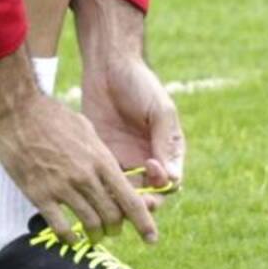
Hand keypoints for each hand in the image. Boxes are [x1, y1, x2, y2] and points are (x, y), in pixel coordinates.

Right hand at [0, 49, 156, 245]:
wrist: (19, 110)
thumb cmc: (53, 116)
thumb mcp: (86, 128)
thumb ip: (99, 153)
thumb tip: (110, 170)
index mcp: (101, 159)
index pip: (129, 198)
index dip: (143, 221)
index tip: (151, 237)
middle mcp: (86, 176)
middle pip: (112, 215)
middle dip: (116, 228)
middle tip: (114, 231)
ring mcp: (62, 186)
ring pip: (90, 223)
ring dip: (96, 235)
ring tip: (95, 236)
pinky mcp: (40, 194)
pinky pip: (60, 226)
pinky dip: (70, 237)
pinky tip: (71, 238)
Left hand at [81, 55, 184, 205]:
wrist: (108, 66)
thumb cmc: (140, 84)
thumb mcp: (159, 110)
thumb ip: (165, 143)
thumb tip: (171, 179)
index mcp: (167, 150)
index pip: (170, 183)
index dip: (163, 185)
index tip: (152, 168)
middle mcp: (147, 159)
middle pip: (148, 196)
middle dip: (143, 203)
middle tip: (134, 198)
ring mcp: (124, 159)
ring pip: (125, 194)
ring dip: (121, 201)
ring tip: (113, 193)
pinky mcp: (102, 156)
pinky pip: (104, 181)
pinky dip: (102, 188)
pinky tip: (96, 182)